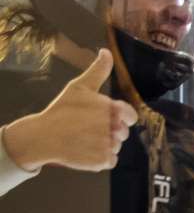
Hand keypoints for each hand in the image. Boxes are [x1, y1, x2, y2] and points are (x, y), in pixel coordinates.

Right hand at [1, 49, 136, 171]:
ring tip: (84, 138)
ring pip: (116, 147)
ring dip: (104, 145)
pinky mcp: (103, 161)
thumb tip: (106, 51)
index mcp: (110, 108)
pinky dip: (100, 158)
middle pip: (123, 132)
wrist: (42, 136)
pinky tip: (85, 150)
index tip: (106, 118)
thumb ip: (98, 71)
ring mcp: (108, 145)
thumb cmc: (62, 110)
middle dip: (110, 131)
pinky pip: (110, 160)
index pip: (131, 116)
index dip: (121, 118)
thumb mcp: (79, 87)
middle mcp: (112, 127)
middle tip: (88, 128)